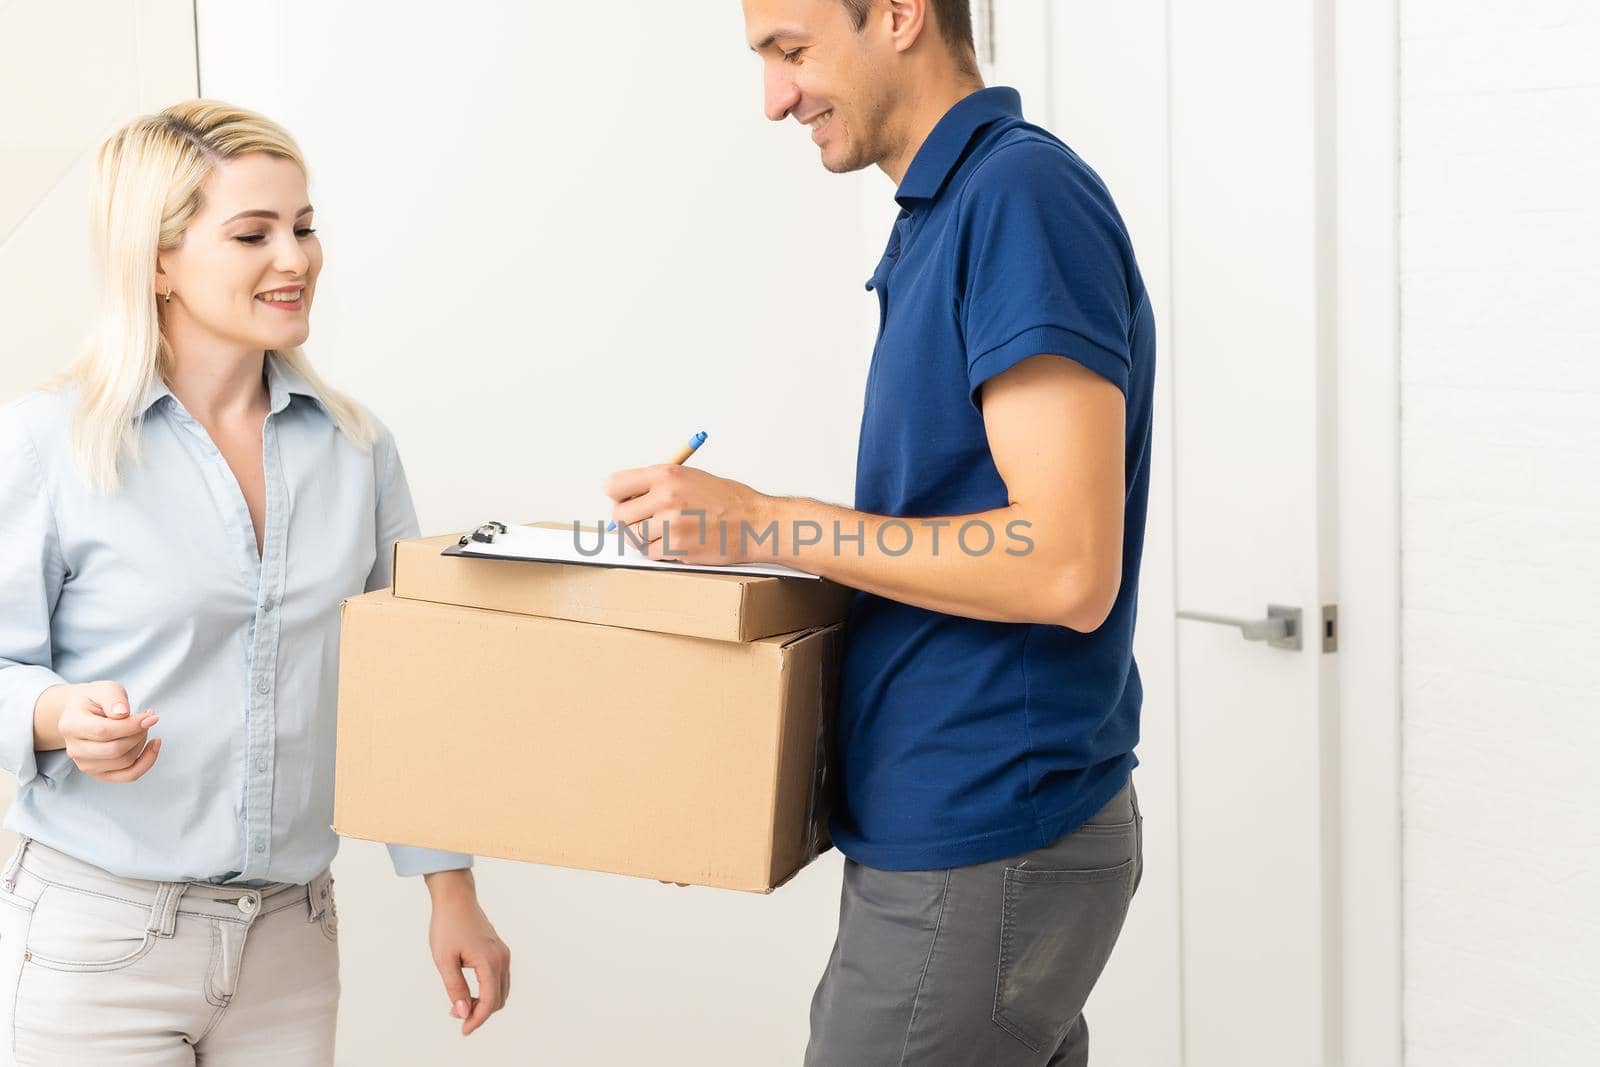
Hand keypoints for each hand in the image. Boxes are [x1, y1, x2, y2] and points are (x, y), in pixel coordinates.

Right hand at [55, 682, 160, 781]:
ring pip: (124, 762)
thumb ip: (113, 698)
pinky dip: (146, 762)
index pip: (104, 732)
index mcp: (70, 725)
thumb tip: (123, 713)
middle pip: (115, 750)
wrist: (83, 713)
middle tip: (146, 719)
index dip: (132, 725)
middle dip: (139, 733)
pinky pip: (128, 775)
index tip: (151, 715)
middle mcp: (74, 749)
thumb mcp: (104, 689)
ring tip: (142, 727)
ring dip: (142, 743)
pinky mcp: (100, 773)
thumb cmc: (95, 700)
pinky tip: (154, 745)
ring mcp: (85, 764)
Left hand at [425, 870, 510, 1036]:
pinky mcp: (500, 951)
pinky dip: (487, 990)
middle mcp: (502, 958)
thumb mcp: (444, 960)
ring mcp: (503, 953)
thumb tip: (463, 1013)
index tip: (463, 1030)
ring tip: (459, 1003)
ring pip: (501, 990)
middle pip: (499, 999)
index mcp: (489, 960)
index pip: (490, 1000)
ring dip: (484, 1002)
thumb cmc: (447, 926)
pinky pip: (499, 979)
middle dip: (479, 1012)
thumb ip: (455, 988)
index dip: (477, 1020)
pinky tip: (468, 990)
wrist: (456, 899)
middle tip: (455, 1014)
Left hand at [602, 464, 771, 565]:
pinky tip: (677, 543)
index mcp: (666, 474)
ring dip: (644, 539)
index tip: (626, 502)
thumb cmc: (728, 500)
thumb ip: (658, 484)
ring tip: (665, 533)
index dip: (619, 496)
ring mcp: (670, 524)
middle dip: (628, 522)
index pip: (615, 485)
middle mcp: (665, 497)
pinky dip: (660, 552)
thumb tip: (627, 497)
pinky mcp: (677, 547)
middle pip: (619, 516)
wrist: (755, 522)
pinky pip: (651, 554)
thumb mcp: (691, 477)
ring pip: (633, 538)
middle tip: (645, 523)